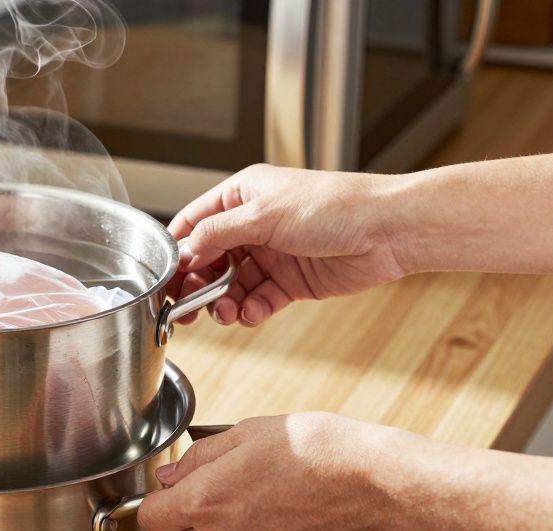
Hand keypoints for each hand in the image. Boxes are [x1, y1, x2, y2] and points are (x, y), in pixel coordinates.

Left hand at [137, 413, 414, 530]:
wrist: (374, 483)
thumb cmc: (318, 450)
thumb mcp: (247, 434)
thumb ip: (199, 458)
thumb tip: (171, 476)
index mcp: (206, 502)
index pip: (150, 518)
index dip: (154, 499)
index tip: (168, 486)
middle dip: (173, 522)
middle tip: (195, 493)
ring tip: (240, 496)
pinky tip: (265, 510)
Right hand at [167, 164, 408, 326]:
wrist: (388, 231)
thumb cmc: (335, 206)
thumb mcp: (265, 214)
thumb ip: (218, 233)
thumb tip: (184, 250)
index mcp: (243, 196)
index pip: (194, 223)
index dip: (178, 251)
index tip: (165, 278)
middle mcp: (254, 224)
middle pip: (208, 260)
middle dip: (196, 284)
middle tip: (187, 307)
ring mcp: (272, 254)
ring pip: (231, 285)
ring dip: (223, 302)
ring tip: (225, 312)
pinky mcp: (290, 281)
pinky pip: (258, 300)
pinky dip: (250, 310)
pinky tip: (251, 313)